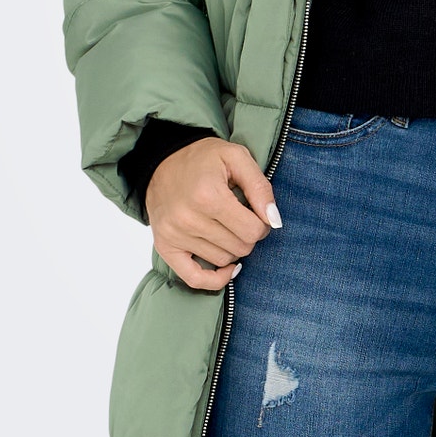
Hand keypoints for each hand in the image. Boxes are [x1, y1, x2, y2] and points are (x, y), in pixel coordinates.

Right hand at [146, 137, 280, 290]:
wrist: (161, 160)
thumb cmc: (203, 158)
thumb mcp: (237, 157)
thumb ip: (260, 187)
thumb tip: (274, 221)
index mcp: (208, 195)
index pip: (252, 230)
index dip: (263, 224)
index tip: (258, 214)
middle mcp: (188, 219)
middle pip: (240, 248)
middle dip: (248, 235)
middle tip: (243, 218)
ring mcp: (174, 235)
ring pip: (222, 260)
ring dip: (232, 248)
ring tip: (226, 226)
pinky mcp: (165, 247)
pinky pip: (194, 278)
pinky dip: (216, 279)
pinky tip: (228, 267)